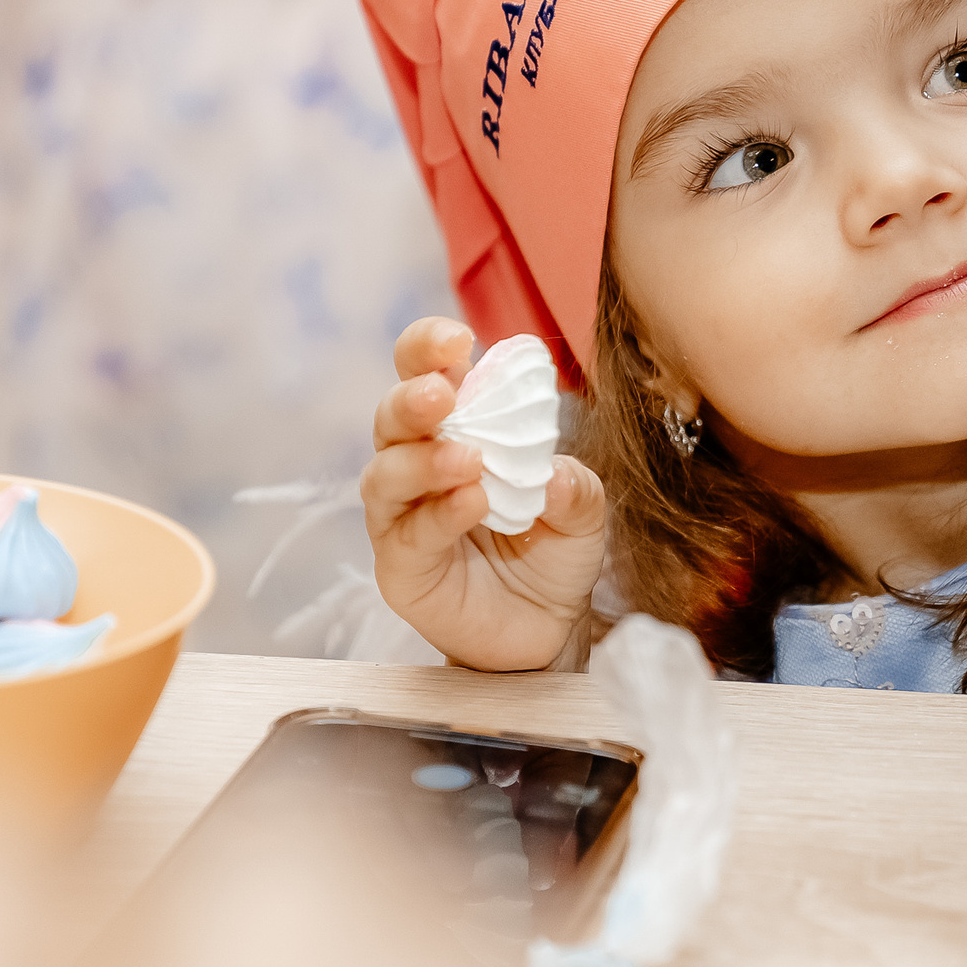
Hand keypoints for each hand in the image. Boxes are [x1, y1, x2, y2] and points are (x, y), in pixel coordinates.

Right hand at [361, 318, 606, 671]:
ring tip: (468, 460)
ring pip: (384, 475)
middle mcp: (417, 466)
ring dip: (422, 460)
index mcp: (457, 430)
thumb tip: (552, 474)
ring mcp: (402, 518)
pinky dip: (438, 515)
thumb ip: (573, 485)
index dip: (428, 350)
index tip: (460, 339)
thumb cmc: (554, 551)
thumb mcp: (582, 509)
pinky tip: (472, 504)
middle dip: (410, 398)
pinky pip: (407, 536)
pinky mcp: (402, 569)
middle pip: (390, 417)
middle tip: (441, 396)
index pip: (425, 374)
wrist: (552, 627)